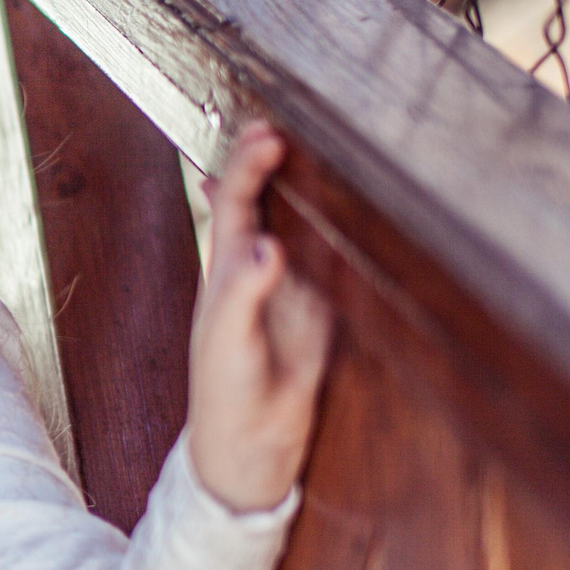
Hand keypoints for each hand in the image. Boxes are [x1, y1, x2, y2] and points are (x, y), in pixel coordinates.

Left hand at [186, 123, 332, 512]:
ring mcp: (288, 289)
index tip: (269, 136)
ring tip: (310, 146)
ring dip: (299, 189)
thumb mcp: (229, 344)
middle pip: (260, 202)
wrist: (250, 446)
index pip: (233, 205)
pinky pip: (328, 261)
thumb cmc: (226, 395)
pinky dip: (334, 232)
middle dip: (266, 162)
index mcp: (225, 274)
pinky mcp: (319, 312)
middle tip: (282, 122)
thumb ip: (244, 295)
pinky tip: (344, 209)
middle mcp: (255, 273)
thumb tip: (267, 245)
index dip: (246, 168)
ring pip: (294, 225)